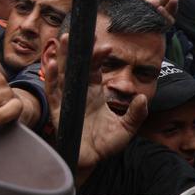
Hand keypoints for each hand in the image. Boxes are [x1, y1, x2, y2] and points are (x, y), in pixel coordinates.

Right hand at [44, 34, 146, 172]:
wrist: (91, 162)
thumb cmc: (105, 144)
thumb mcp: (127, 129)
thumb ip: (136, 114)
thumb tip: (142, 98)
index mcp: (94, 93)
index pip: (95, 69)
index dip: (98, 57)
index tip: (105, 46)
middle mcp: (79, 93)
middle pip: (76, 66)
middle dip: (76, 49)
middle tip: (79, 32)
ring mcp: (66, 100)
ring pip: (63, 74)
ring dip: (63, 57)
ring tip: (64, 40)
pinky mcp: (57, 111)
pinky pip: (53, 93)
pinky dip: (51, 79)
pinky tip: (51, 64)